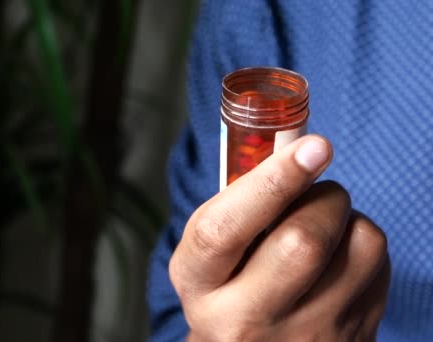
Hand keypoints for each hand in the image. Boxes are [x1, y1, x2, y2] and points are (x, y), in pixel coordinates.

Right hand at [169, 135, 389, 340]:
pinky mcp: (353, 337)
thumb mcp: (210, 257)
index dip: (270, 183)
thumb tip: (292, 147)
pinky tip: (338, 259)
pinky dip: (363, 242)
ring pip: (357, 247)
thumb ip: (236, 207)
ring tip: (323, 226)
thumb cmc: (231, 290)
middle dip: (321, 196)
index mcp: (201, 287)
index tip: (311, 147)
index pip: (224, 231)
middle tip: (315, 188)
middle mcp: (247, 320)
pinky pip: (380, 265)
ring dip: (346, 215)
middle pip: (302, 241)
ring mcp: (305, 335)